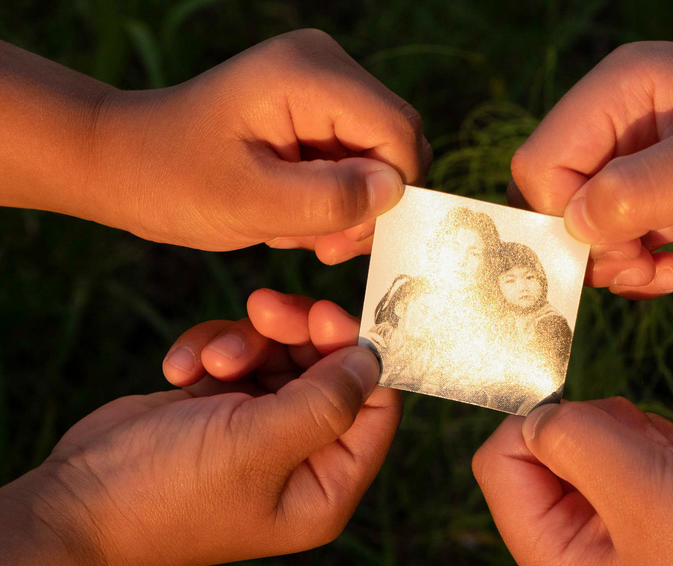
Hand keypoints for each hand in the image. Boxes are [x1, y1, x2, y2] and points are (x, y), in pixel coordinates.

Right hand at [38, 288, 398, 565]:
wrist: (75, 502)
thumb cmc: (170, 490)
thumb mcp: (259, 443)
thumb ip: (327, 401)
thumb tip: (372, 362)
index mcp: (327, 486)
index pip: (377, 408)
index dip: (358, 356)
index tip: (325, 316)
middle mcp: (302, 458)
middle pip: (330, 370)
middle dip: (296, 334)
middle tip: (266, 307)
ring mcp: (261, 430)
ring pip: (282, 355)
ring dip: (244, 343)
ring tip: (209, 362)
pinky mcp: (222, 407)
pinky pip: (240, 357)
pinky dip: (211, 351)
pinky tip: (180, 372)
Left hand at [89, 29, 430, 259]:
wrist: (125, 164)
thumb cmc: (171, 178)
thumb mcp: (250, 202)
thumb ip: (329, 199)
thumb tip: (395, 192)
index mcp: (309, 74)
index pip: (399, 133)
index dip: (388, 193)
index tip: (340, 237)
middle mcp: (325, 67)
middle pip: (397, 145)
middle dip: (367, 205)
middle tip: (319, 243)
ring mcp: (323, 86)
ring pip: (381, 161)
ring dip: (347, 209)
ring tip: (292, 228)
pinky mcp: (318, 111)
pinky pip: (358, 163)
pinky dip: (334, 200)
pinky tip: (292, 214)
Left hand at [473, 399, 672, 565]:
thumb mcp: (642, 488)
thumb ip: (575, 438)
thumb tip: (536, 414)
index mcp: (553, 558)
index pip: (499, 461)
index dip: (539, 423)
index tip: (601, 420)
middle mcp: (578, 550)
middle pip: (547, 450)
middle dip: (600, 429)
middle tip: (651, 446)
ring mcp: (621, 537)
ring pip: (596, 448)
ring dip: (639, 435)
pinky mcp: (661, 522)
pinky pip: (638, 461)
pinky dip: (666, 448)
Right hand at [511, 29, 672, 296]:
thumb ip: (637, 190)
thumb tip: (573, 226)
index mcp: (624, 88)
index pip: (542, 162)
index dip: (562, 216)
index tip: (616, 250)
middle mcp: (625, 117)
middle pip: (557, 196)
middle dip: (591, 244)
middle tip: (643, 264)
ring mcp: (647, 156)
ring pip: (586, 224)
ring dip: (617, 262)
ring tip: (665, 269)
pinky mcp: (669, 191)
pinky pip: (621, 237)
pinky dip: (639, 264)